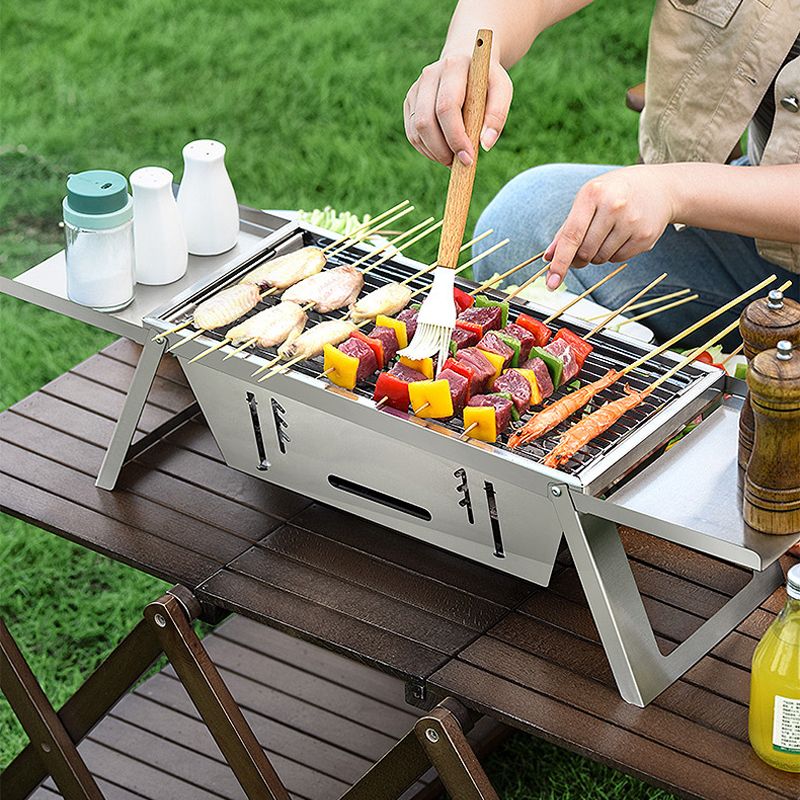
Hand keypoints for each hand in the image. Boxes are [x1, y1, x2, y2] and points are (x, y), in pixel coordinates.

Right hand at [404, 54, 512, 166]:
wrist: (466, 65)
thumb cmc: (486, 82)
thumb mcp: (502, 91)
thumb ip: (497, 115)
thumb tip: (485, 145)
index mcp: (453, 67)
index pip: (447, 107)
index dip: (456, 137)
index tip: (468, 158)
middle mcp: (429, 75)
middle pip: (426, 121)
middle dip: (442, 150)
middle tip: (459, 163)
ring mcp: (416, 89)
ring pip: (416, 131)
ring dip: (434, 153)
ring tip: (453, 158)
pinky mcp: (410, 103)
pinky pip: (412, 134)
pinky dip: (427, 150)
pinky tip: (442, 152)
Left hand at [544, 165, 677, 288]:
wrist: (660, 188)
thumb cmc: (615, 193)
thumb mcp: (588, 200)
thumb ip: (567, 228)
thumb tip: (549, 257)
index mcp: (593, 194)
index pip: (571, 235)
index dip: (560, 262)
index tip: (551, 282)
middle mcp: (614, 206)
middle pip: (585, 251)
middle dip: (579, 257)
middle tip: (582, 249)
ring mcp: (632, 222)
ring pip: (600, 258)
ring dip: (596, 255)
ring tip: (606, 234)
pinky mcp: (645, 236)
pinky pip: (617, 259)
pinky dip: (613, 254)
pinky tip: (621, 236)